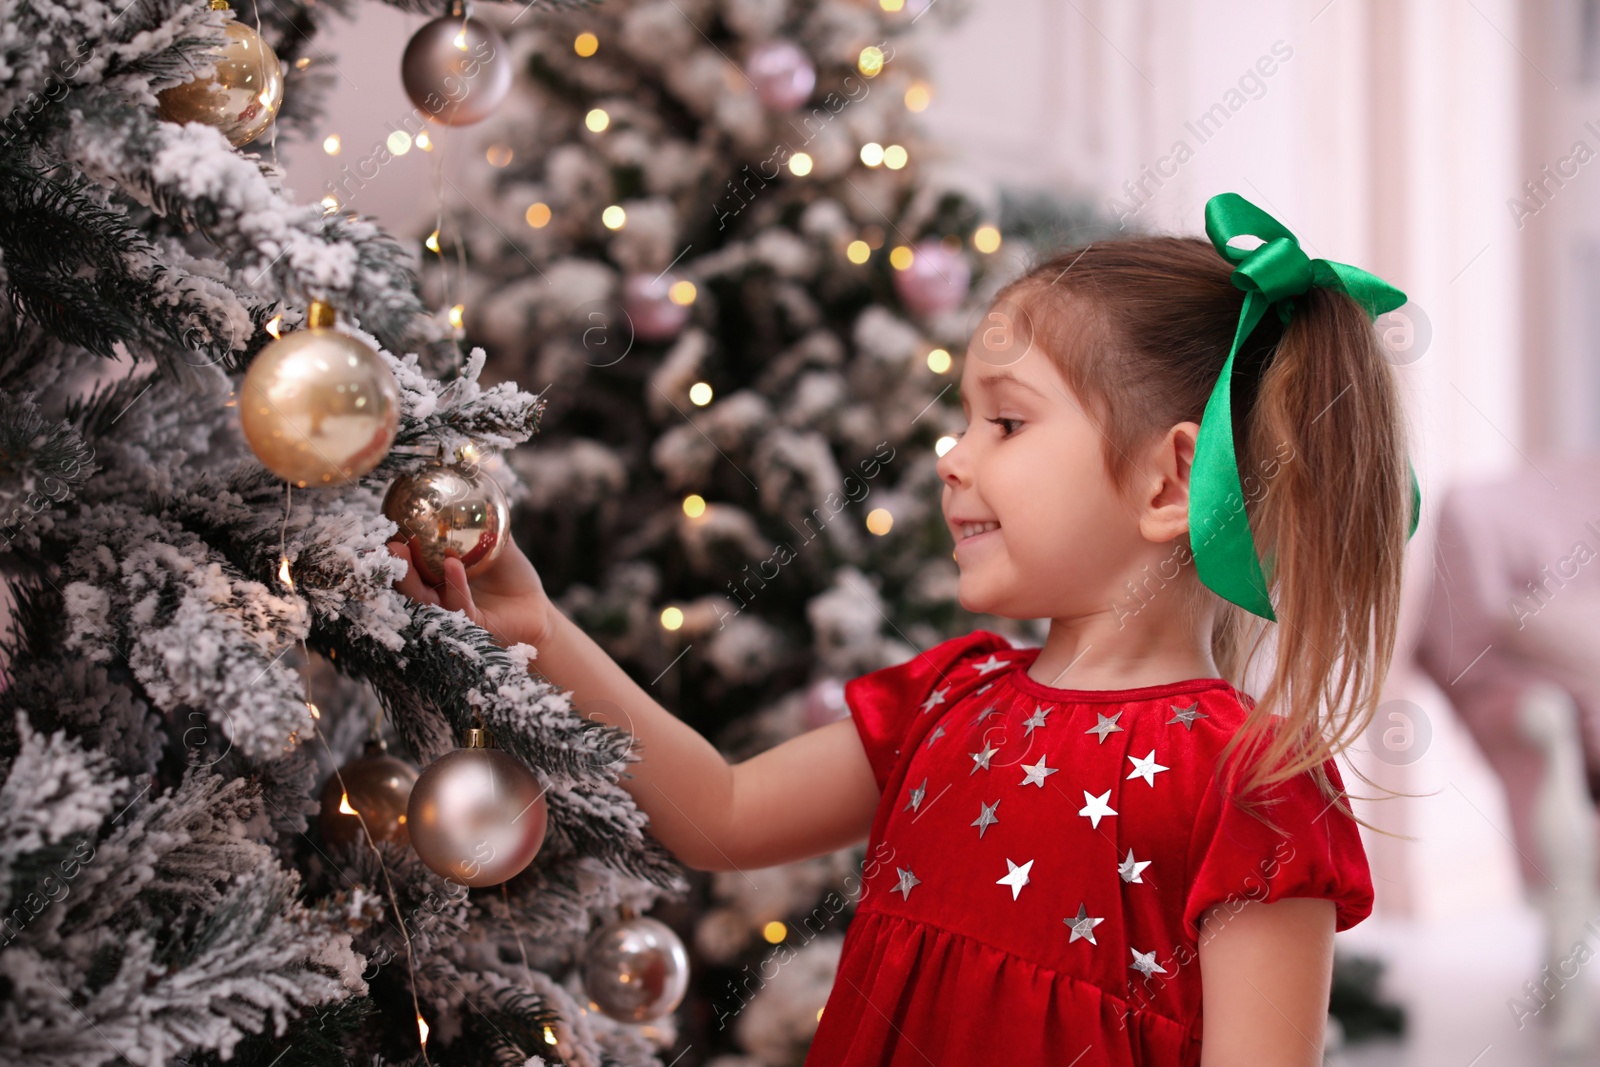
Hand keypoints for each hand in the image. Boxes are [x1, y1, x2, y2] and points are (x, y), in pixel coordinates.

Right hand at [387, 536, 554, 648]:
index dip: (393, 550)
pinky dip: (453, 584)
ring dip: (411, 576)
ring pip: (421, 599)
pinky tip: (452, 564)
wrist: (537, 611)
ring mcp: (448, 617)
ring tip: (404, 549)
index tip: (387, 526)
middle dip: (392, 564)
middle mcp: (435, 600)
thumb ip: (483, 520)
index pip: (407, 565)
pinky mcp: (469, 629)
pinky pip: (457, 605)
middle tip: (388, 541)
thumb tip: (470, 484)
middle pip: (404, 584)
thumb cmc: (513, 577)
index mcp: (435, 580)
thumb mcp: (497, 544)